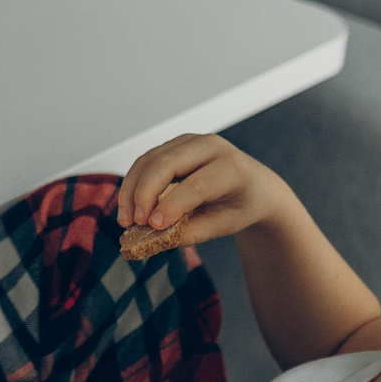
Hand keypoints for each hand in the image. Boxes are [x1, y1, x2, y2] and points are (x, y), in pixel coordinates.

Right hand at [116, 132, 301, 249]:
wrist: (255, 186)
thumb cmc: (242, 205)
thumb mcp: (226, 224)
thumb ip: (194, 231)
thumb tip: (158, 240)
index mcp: (232, 167)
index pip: (196, 184)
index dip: (172, 205)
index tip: (153, 226)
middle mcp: (210, 146)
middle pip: (166, 164)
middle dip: (144, 193)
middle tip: (134, 222)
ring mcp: (189, 141)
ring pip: (149, 160)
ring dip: (131, 189)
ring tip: (126, 219)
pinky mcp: (173, 145)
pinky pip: (145, 161)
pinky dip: (133, 183)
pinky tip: (129, 206)